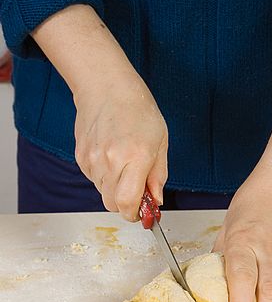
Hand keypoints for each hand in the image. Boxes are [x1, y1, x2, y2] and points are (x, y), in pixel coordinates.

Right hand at [30, 5, 167, 219]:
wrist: (106, 87)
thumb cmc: (138, 111)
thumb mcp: (160, 143)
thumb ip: (158, 176)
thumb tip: (155, 200)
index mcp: (135, 157)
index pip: (128, 203)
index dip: (135, 214)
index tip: (142, 213)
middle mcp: (111, 161)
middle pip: (113, 204)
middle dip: (127, 204)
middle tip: (137, 190)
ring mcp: (92, 159)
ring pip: (103, 193)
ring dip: (115, 189)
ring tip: (124, 165)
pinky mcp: (80, 157)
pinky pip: (93, 180)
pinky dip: (104, 177)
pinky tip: (111, 157)